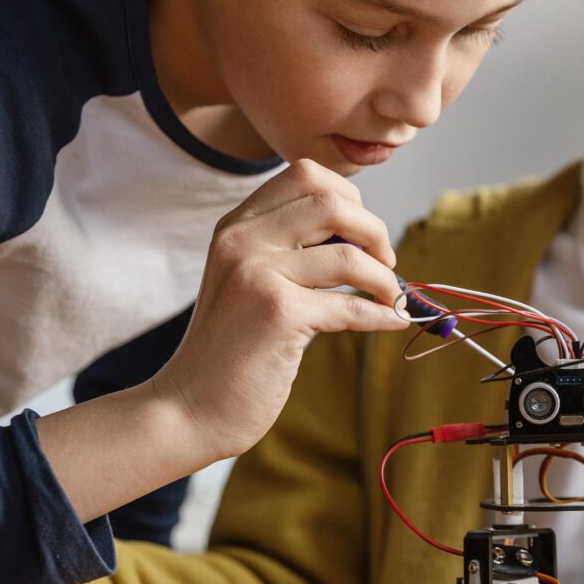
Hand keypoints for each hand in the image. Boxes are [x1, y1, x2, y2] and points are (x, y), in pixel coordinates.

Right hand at [153, 159, 406, 461]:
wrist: (189, 408)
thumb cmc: (233, 352)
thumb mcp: (252, 284)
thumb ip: (293, 254)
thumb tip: (367, 240)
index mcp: (237, 225)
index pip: (306, 175)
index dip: (351, 199)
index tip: (365, 237)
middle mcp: (242, 239)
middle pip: (332, 201)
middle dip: (375, 231)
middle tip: (387, 266)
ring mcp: (257, 273)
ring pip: (349, 254)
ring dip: (386, 279)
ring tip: (393, 299)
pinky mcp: (277, 313)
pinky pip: (351, 304)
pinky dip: (383, 314)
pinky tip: (394, 321)